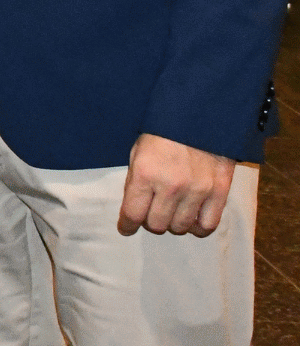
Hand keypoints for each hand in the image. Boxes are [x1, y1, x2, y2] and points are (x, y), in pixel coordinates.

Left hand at [118, 133, 234, 236]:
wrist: (199, 117)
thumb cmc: (163, 133)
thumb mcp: (138, 152)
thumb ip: (136, 181)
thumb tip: (134, 208)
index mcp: (145, 173)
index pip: (133, 214)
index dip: (127, 225)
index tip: (127, 227)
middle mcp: (170, 186)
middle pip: (157, 225)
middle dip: (150, 221)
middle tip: (152, 213)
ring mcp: (197, 190)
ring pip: (180, 227)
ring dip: (173, 223)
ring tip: (172, 212)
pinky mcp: (219, 192)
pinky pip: (208, 225)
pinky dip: (198, 228)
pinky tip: (192, 220)